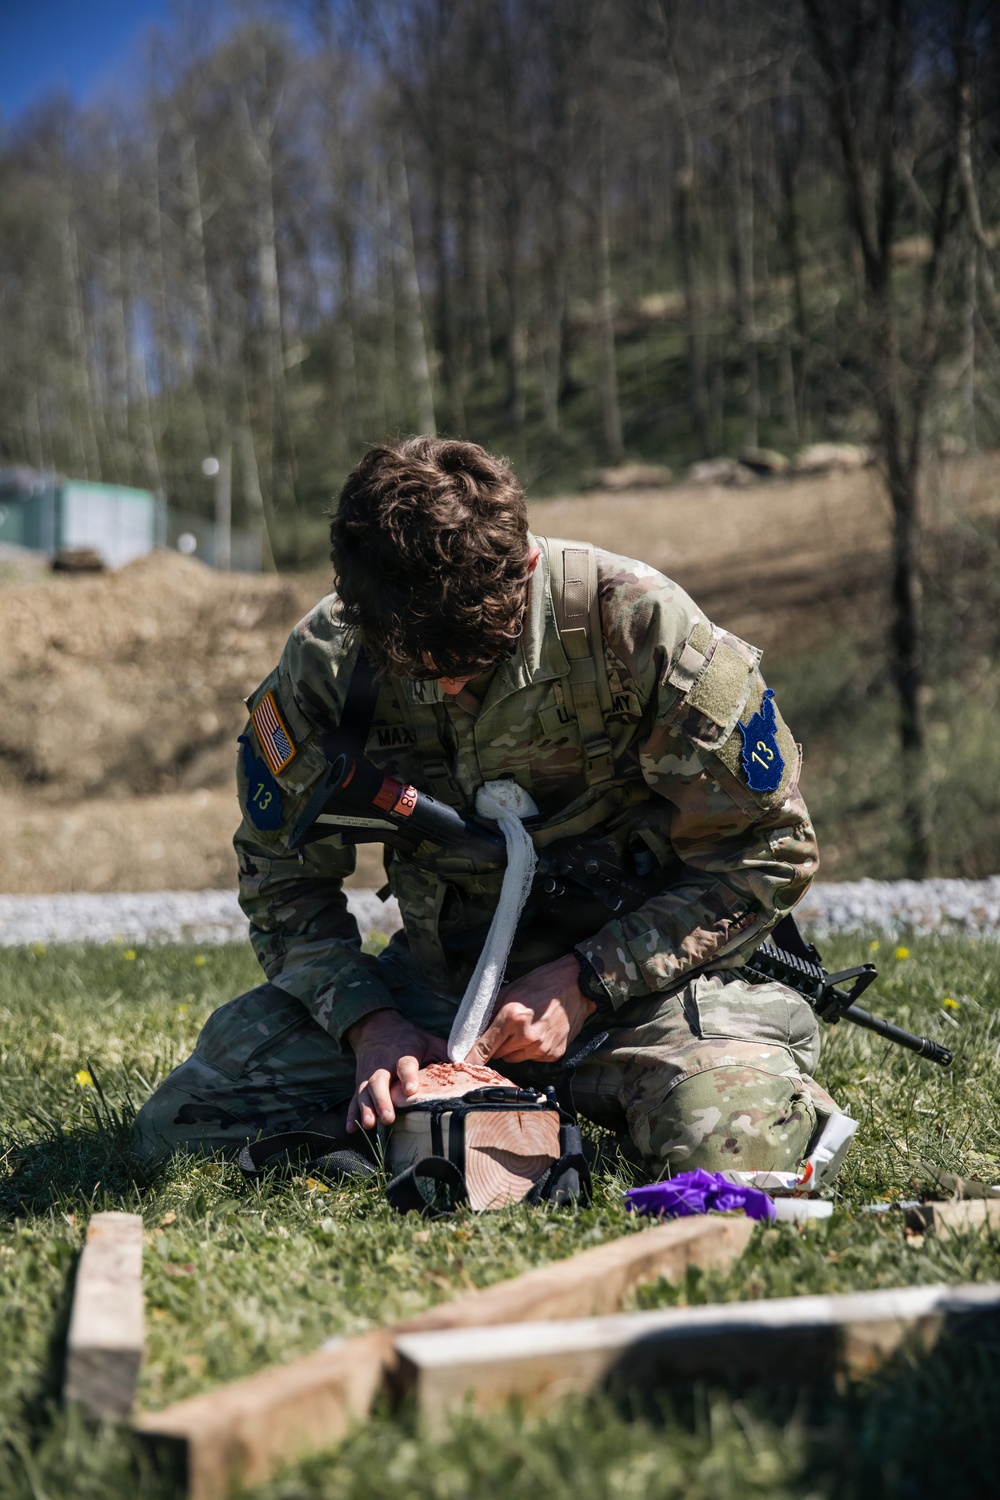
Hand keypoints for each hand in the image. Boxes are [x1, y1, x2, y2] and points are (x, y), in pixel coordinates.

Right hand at [344, 1010, 448, 1131]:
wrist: (376, 1027)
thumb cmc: (409, 1039)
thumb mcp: (428, 1040)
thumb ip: (446, 1053)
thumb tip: (471, 1066)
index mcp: (403, 1053)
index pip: (405, 1064)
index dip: (408, 1076)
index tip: (411, 1090)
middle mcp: (383, 1065)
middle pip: (379, 1082)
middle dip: (383, 1100)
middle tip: (388, 1117)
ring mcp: (368, 1075)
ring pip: (364, 1092)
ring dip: (367, 1108)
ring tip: (371, 1125)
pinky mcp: (359, 1083)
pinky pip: (353, 1099)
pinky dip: (351, 1114)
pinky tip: (351, 1129)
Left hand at [463, 954, 596, 1066]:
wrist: (576, 986)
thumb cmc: (542, 984)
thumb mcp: (509, 991)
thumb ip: (490, 1013)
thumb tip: (473, 1031)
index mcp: (512, 1018)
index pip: (484, 1048)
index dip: (472, 1058)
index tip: (463, 1065)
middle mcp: (527, 1037)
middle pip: (498, 1054)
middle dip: (498, 1044)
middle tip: (507, 1028)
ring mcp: (541, 1048)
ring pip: (514, 1058)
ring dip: (514, 1048)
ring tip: (526, 1028)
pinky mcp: (553, 1055)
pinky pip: (532, 1058)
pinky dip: (531, 1049)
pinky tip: (540, 1032)